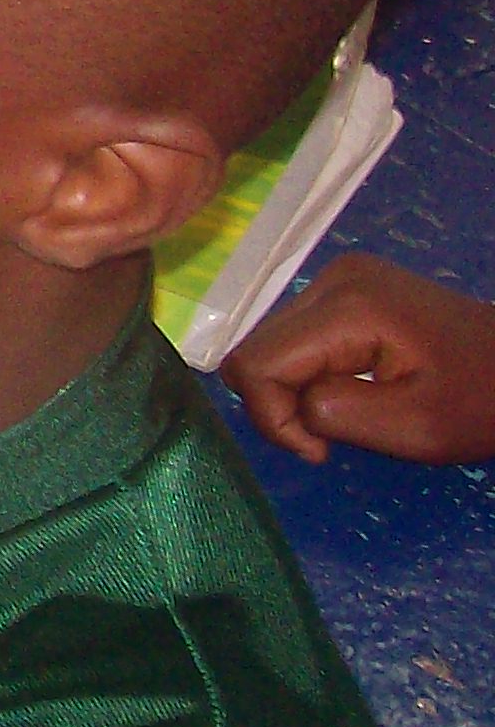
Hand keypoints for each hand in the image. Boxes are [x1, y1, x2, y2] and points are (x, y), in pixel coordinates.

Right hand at [223, 253, 494, 466]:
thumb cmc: (480, 401)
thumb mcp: (413, 427)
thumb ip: (330, 412)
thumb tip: (284, 404)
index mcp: (348, 308)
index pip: (255, 363)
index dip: (272, 416)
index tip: (321, 448)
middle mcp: (332, 280)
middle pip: (255, 350)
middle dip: (280, 403)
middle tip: (331, 434)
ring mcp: (337, 278)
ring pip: (268, 344)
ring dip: (293, 388)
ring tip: (347, 408)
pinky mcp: (344, 287)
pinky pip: (292, 336)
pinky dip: (306, 371)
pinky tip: (349, 384)